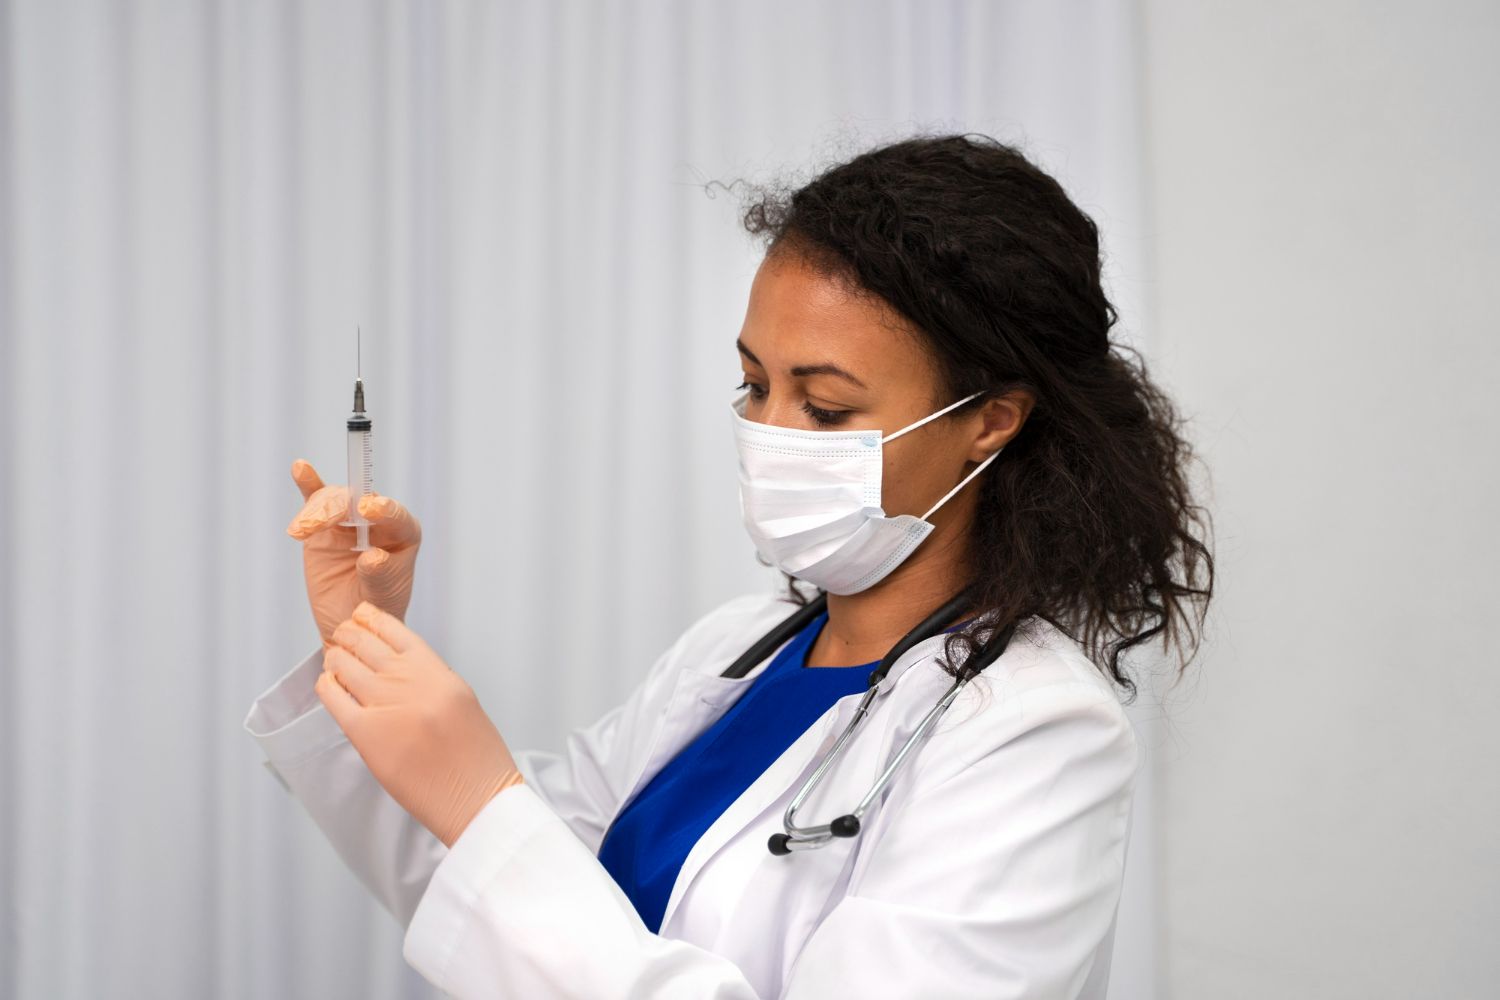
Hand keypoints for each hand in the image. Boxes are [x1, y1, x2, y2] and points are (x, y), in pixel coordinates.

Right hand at [285, 459, 421, 647]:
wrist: (349, 621)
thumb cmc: (376, 608)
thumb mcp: (382, 597)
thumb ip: (379, 575)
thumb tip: (373, 556)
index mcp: (403, 533)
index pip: (396, 515)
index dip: (383, 509)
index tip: (368, 508)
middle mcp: (377, 520)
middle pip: (358, 502)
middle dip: (337, 508)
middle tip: (316, 523)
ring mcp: (349, 520)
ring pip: (333, 502)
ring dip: (315, 511)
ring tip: (301, 530)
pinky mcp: (324, 525)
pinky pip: (317, 500)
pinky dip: (309, 484)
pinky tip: (301, 468)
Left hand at [316, 601, 523, 847]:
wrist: (476, 796)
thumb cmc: (476, 756)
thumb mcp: (461, 699)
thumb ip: (430, 677)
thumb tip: (396, 665)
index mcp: (436, 670)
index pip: (394, 629)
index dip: (371, 618)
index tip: (362, 617)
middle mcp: (409, 681)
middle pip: (364, 643)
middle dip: (348, 635)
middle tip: (342, 635)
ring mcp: (385, 705)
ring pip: (344, 665)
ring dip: (335, 658)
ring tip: (334, 659)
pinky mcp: (365, 734)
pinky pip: (333, 698)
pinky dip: (327, 686)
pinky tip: (329, 686)